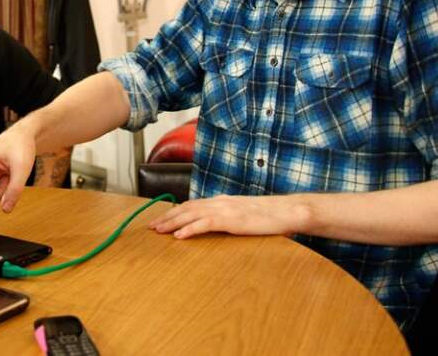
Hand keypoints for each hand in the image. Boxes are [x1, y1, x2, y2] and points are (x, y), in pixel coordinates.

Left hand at [148, 194, 304, 238]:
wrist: (286, 211)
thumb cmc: (268, 215)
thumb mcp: (243, 214)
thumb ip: (229, 216)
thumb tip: (217, 223)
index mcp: (222, 200)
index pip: (192, 204)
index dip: (175, 211)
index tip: (161, 219)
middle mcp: (219, 202)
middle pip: (186, 208)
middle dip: (167, 217)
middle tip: (151, 227)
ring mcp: (224, 209)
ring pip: (191, 214)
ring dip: (172, 222)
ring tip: (158, 231)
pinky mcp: (230, 220)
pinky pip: (205, 224)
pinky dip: (189, 229)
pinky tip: (179, 236)